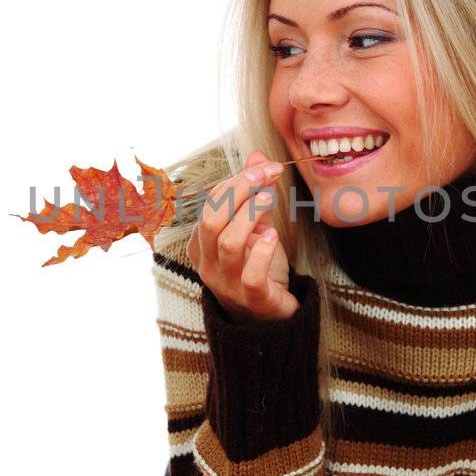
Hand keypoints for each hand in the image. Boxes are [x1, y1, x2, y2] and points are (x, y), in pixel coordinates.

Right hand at [187, 149, 297, 321]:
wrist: (270, 319)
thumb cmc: (259, 270)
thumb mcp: (255, 229)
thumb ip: (253, 196)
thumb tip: (258, 156)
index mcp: (202, 244)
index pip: (211, 204)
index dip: (237, 179)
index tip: (266, 166)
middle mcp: (208, 263)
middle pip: (211, 219)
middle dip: (239, 190)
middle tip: (267, 175)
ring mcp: (227, 283)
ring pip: (228, 243)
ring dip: (250, 215)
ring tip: (271, 199)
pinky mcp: (251, 298)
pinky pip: (249, 274)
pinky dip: (261, 251)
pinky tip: (273, 235)